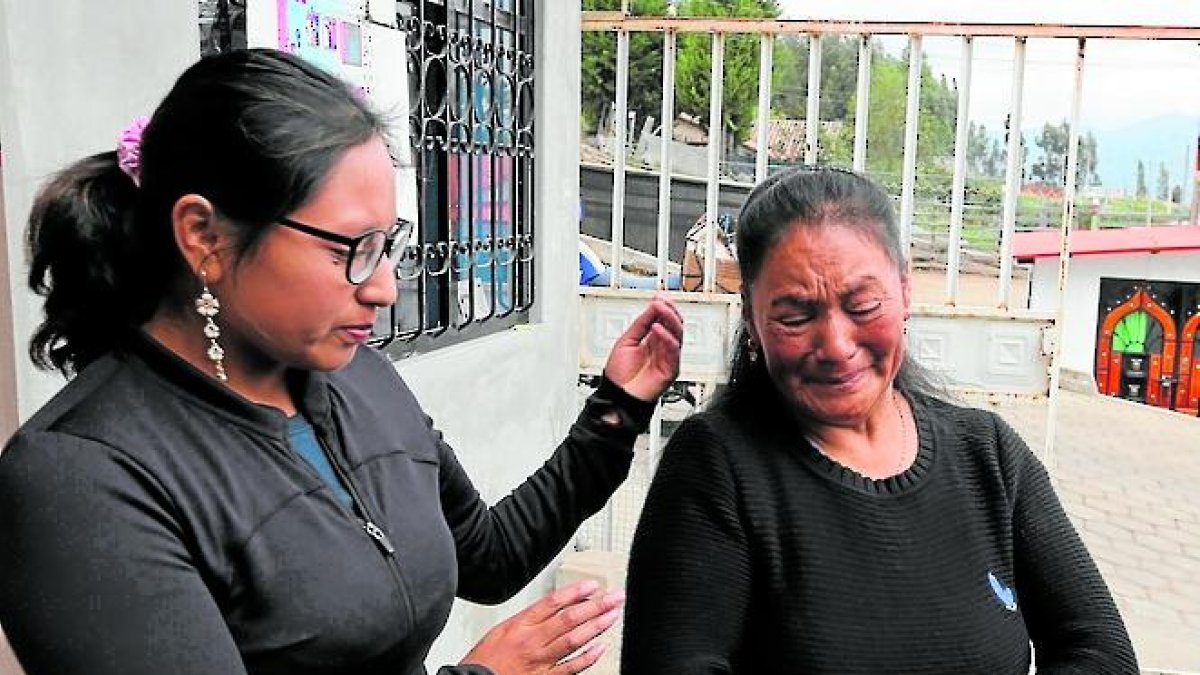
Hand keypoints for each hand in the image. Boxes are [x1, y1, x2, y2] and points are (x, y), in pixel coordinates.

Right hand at [460, 580, 624, 674]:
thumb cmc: (485, 659)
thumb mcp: (502, 629)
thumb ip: (528, 619)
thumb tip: (553, 607)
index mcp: (521, 625)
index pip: (553, 603)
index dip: (576, 592)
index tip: (593, 586)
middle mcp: (533, 640)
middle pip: (570, 618)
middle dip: (596, 606)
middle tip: (614, 597)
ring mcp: (541, 660)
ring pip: (574, 640)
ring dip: (597, 626)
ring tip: (613, 616)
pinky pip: (571, 667)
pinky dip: (588, 658)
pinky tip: (601, 648)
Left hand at [603, 296, 683, 400]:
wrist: (617, 395)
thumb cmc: (620, 374)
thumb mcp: (627, 340)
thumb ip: (640, 324)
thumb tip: (652, 306)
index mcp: (652, 340)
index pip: (664, 319)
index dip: (663, 307)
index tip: (658, 297)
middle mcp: (662, 347)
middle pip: (674, 325)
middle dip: (668, 310)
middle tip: (660, 301)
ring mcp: (667, 357)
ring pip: (677, 334)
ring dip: (669, 319)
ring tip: (659, 309)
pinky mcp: (671, 369)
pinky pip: (673, 350)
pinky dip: (667, 338)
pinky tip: (657, 329)